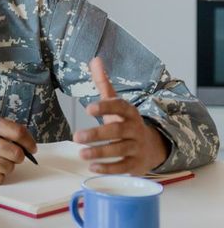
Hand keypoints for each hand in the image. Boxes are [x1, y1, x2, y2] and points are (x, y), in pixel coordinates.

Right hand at [0, 116, 37, 184]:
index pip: (18, 133)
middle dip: (19, 155)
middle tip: (14, 153)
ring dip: (8, 164)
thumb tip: (27, 144)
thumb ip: (7, 130)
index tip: (32, 147)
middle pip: (16, 153)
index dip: (28, 141)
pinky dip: (0, 174)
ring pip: (9, 167)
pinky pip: (0, 178)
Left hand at [72, 56, 168, 174]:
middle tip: (76, 137)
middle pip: (117, 131)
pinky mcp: (136, 164)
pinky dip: (109, 168)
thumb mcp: (115, 103)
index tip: (88, 108)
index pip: (119, 107)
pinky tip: (93, 167)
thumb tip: (95, 59)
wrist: (151, 146)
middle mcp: (135, 129)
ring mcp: (137, 148)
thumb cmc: (125, 122)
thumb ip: (104, 83)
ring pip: (119, 150)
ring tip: (81, 154)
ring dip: (100, 153)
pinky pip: (123, 167)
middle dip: (97, 134)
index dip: (105, 107)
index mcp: (129, 113)